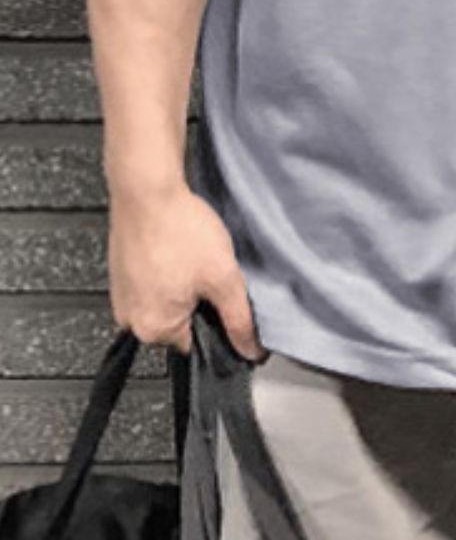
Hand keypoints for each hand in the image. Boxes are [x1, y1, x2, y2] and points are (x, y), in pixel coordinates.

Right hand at [108, 180, 267, 362]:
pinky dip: (167, 269)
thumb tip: (250, 351)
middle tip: (208, 270)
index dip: (217, 319)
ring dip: (182, 284)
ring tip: (190, 256)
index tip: (223, 294)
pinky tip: (177, 248)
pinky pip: (152, 283)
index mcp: (154, 329)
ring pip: (166, 300)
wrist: (146, 188)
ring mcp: (122, 294)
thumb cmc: (179, 230)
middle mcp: (130, 319)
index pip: (198, 343)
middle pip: (180, 323)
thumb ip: (239, 320)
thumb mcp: (223, 277)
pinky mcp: (120, 272)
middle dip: (198, 301)